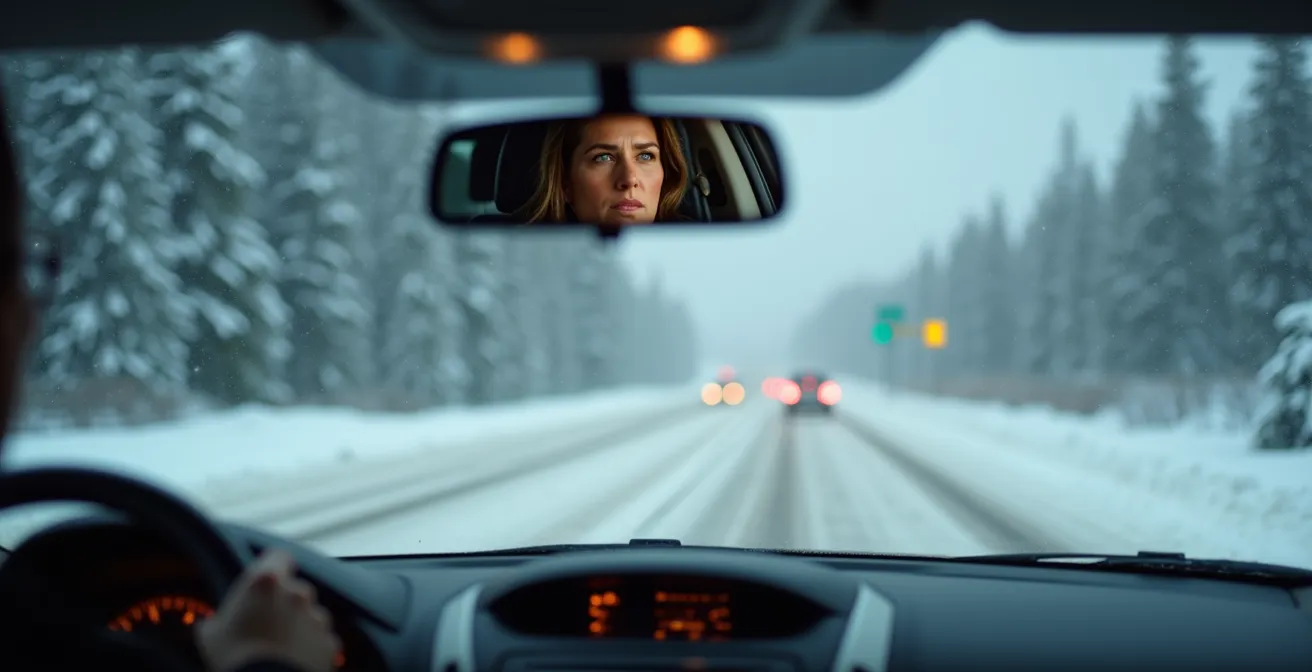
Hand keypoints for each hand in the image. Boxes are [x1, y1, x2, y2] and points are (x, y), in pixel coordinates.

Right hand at [197, 549, 340, 671]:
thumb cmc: (233, 657)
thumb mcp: (211, 633)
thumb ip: (217, 618)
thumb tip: (210, 624)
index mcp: (267, 582)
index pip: (278, 556)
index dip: (274, 566)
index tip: (268, 579)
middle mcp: (298, 593)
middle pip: (296, 589)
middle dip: (284, 603)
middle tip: (266, 624)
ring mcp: (318, 617)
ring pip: (310, 615)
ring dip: (299, 626)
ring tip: (278, 648)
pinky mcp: (330, 641)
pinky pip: (320, 640)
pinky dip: (310, 647)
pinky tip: (292, 660)